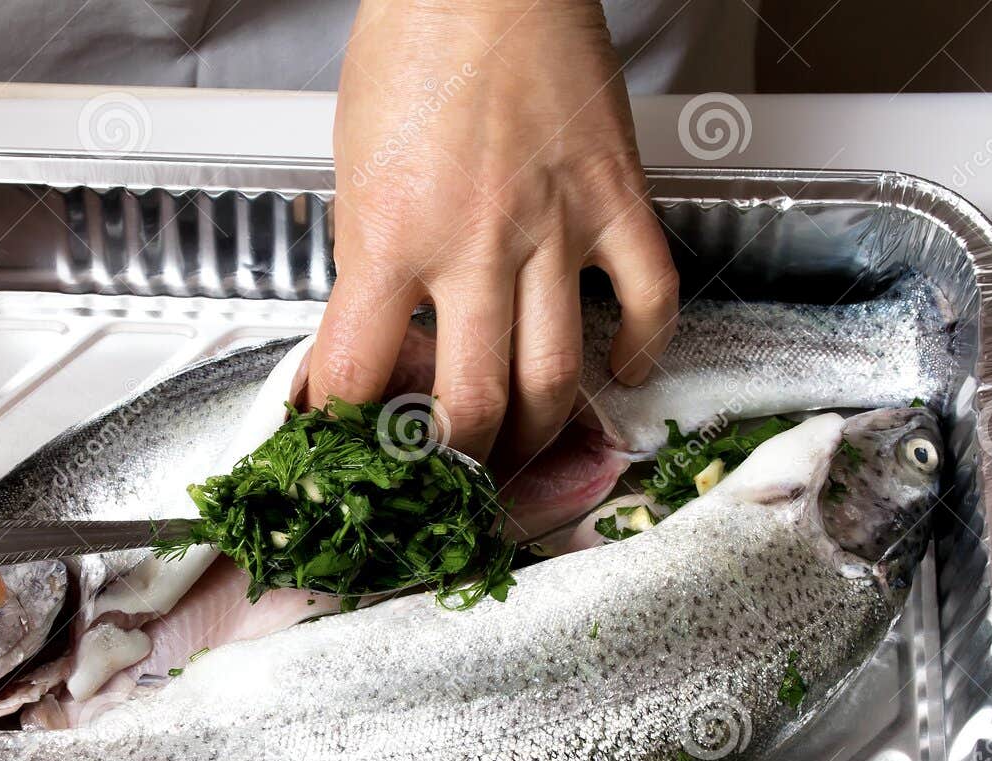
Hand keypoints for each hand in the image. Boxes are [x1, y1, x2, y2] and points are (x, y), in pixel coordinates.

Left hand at [309, 0, 678, 464]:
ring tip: (523, 449)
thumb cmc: (413, 49)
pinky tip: (622, 372)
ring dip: (538, 432)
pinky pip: (647, 298)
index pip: (357, 373)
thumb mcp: (354, 169)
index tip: (346, 450)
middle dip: (457, 464)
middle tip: (451, 480)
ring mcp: (554, 227)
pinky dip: (640, 350)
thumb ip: (369, 261)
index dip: (344, 430)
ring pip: (556, 376)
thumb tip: (372, 338)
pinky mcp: (616, 199)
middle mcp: (472, 245)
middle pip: (471, 405)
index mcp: (389, 236)